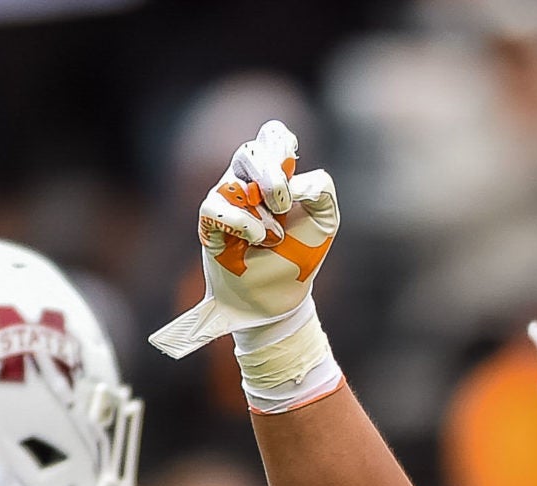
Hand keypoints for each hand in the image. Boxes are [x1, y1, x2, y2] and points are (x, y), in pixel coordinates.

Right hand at [150, 119, 340, 359]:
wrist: (281, 299)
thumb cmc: (299, 256)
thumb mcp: (325, 221)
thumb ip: (322, 190)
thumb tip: (298, 182)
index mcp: (274, 173)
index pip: (272, 135)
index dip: (282, 145)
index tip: (295, 180)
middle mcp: (246, 182)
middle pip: (250, 151)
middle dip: (270, 174)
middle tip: (284, 205)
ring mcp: (226, 202)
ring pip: (233, 183)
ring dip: (260, 208)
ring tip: (275, 237)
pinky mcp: (210, 226)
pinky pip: (215, 208)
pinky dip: (242, 223)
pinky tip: (257, 239)